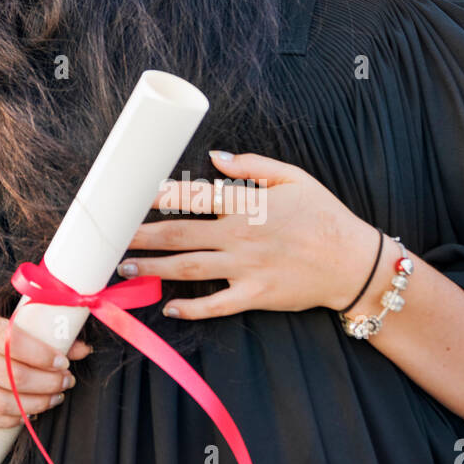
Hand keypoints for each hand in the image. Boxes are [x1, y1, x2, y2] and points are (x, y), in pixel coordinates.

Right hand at [0, 314, 92, 428]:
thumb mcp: (12, 324)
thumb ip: (45, 335)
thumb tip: (81, 349)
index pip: (12, 343)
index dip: (42, 356)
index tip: (64, 363)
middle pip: (11, 376)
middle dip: (47, 383)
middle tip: (65, 382)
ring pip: (0, 402)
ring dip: (34, 404)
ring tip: (54, 398)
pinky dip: (10, 420)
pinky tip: (29, 413)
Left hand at [117, 150, 378, 319]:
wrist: (353, 261)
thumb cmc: (324, 216)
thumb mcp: (294, 178)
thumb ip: (253, 166)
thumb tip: (215, 156)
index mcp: (248, 205)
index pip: (194, 197)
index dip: (158, 195)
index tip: (131, 195)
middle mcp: (240, 237)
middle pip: (179, 234)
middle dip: (141, 234)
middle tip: (111, 236)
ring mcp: (246, 269)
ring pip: (188, 268)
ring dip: (153, 268)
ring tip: (125, 267)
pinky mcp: (255, 296)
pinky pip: (216, 304)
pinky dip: (191, 308)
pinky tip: (168, 307)